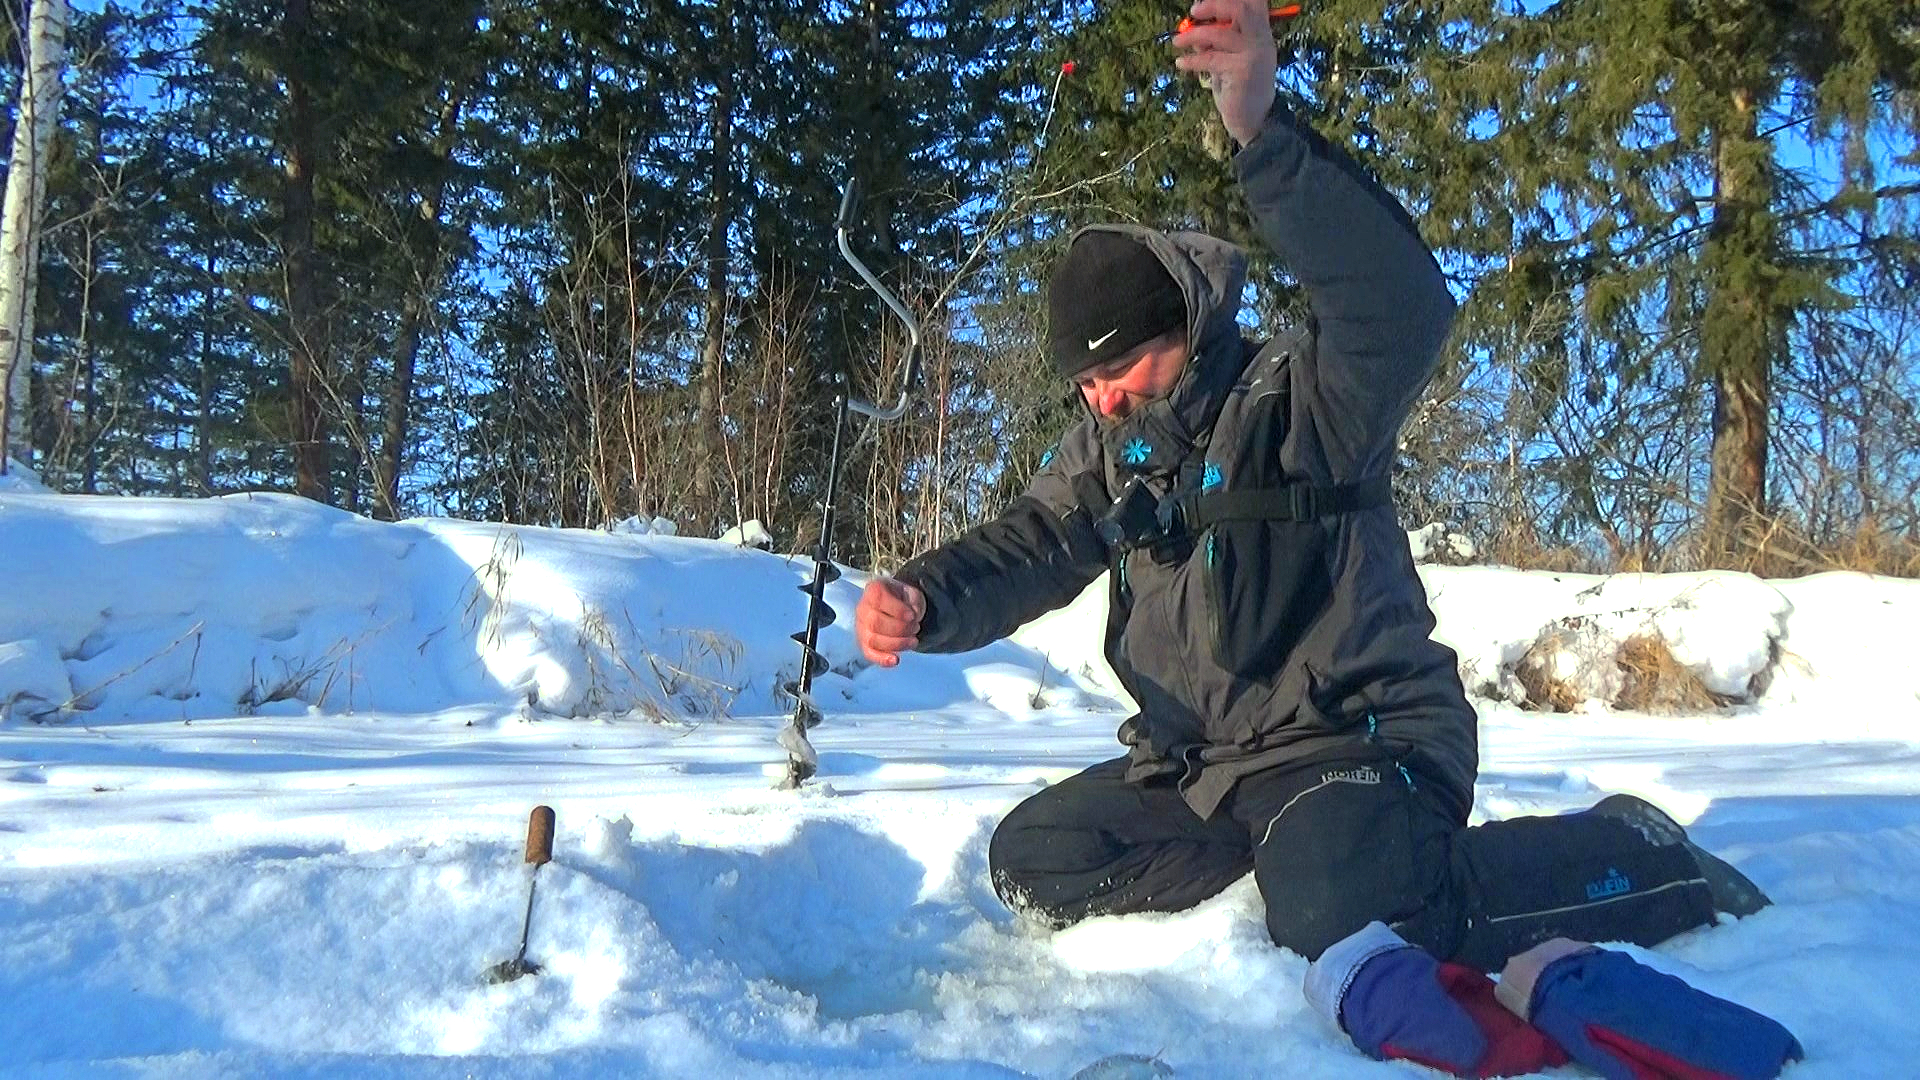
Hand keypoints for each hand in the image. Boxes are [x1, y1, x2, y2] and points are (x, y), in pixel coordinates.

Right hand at [855, 578, 925, 666]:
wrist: (900, 608)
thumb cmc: (904, 600)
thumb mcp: (912, 594)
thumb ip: (914, 603)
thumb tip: (913, 615)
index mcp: (873, 590)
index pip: (880, 600)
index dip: (898, 610)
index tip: (912, 615)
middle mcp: (863, 608)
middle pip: (876, 622)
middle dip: (901, 628)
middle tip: (915, 627)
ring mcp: (862, 628)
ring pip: (873, 640)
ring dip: (897, 644)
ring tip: (913, 641)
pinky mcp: (865, 643)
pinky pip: (869, 654)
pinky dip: (882, 659)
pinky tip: (895, 660)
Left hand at [1171, 0, 1278, 145]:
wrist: (1253, 121)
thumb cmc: (1238, 89)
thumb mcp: (1226, 60)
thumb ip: (1215, 43)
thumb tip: (1192, 26)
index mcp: (1261, 34)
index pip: (1254, 3)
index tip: (1202, 3)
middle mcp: (1261, 40)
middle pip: (1241, 9)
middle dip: (1213, 6)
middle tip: (1193, 12)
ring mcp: (1254, 55)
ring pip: (1220, 33)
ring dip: (1194, 34)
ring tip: (1177, 42)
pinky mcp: (1243, 71)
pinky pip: (1211, 58)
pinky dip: (1192, 60)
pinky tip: (1180, 63)